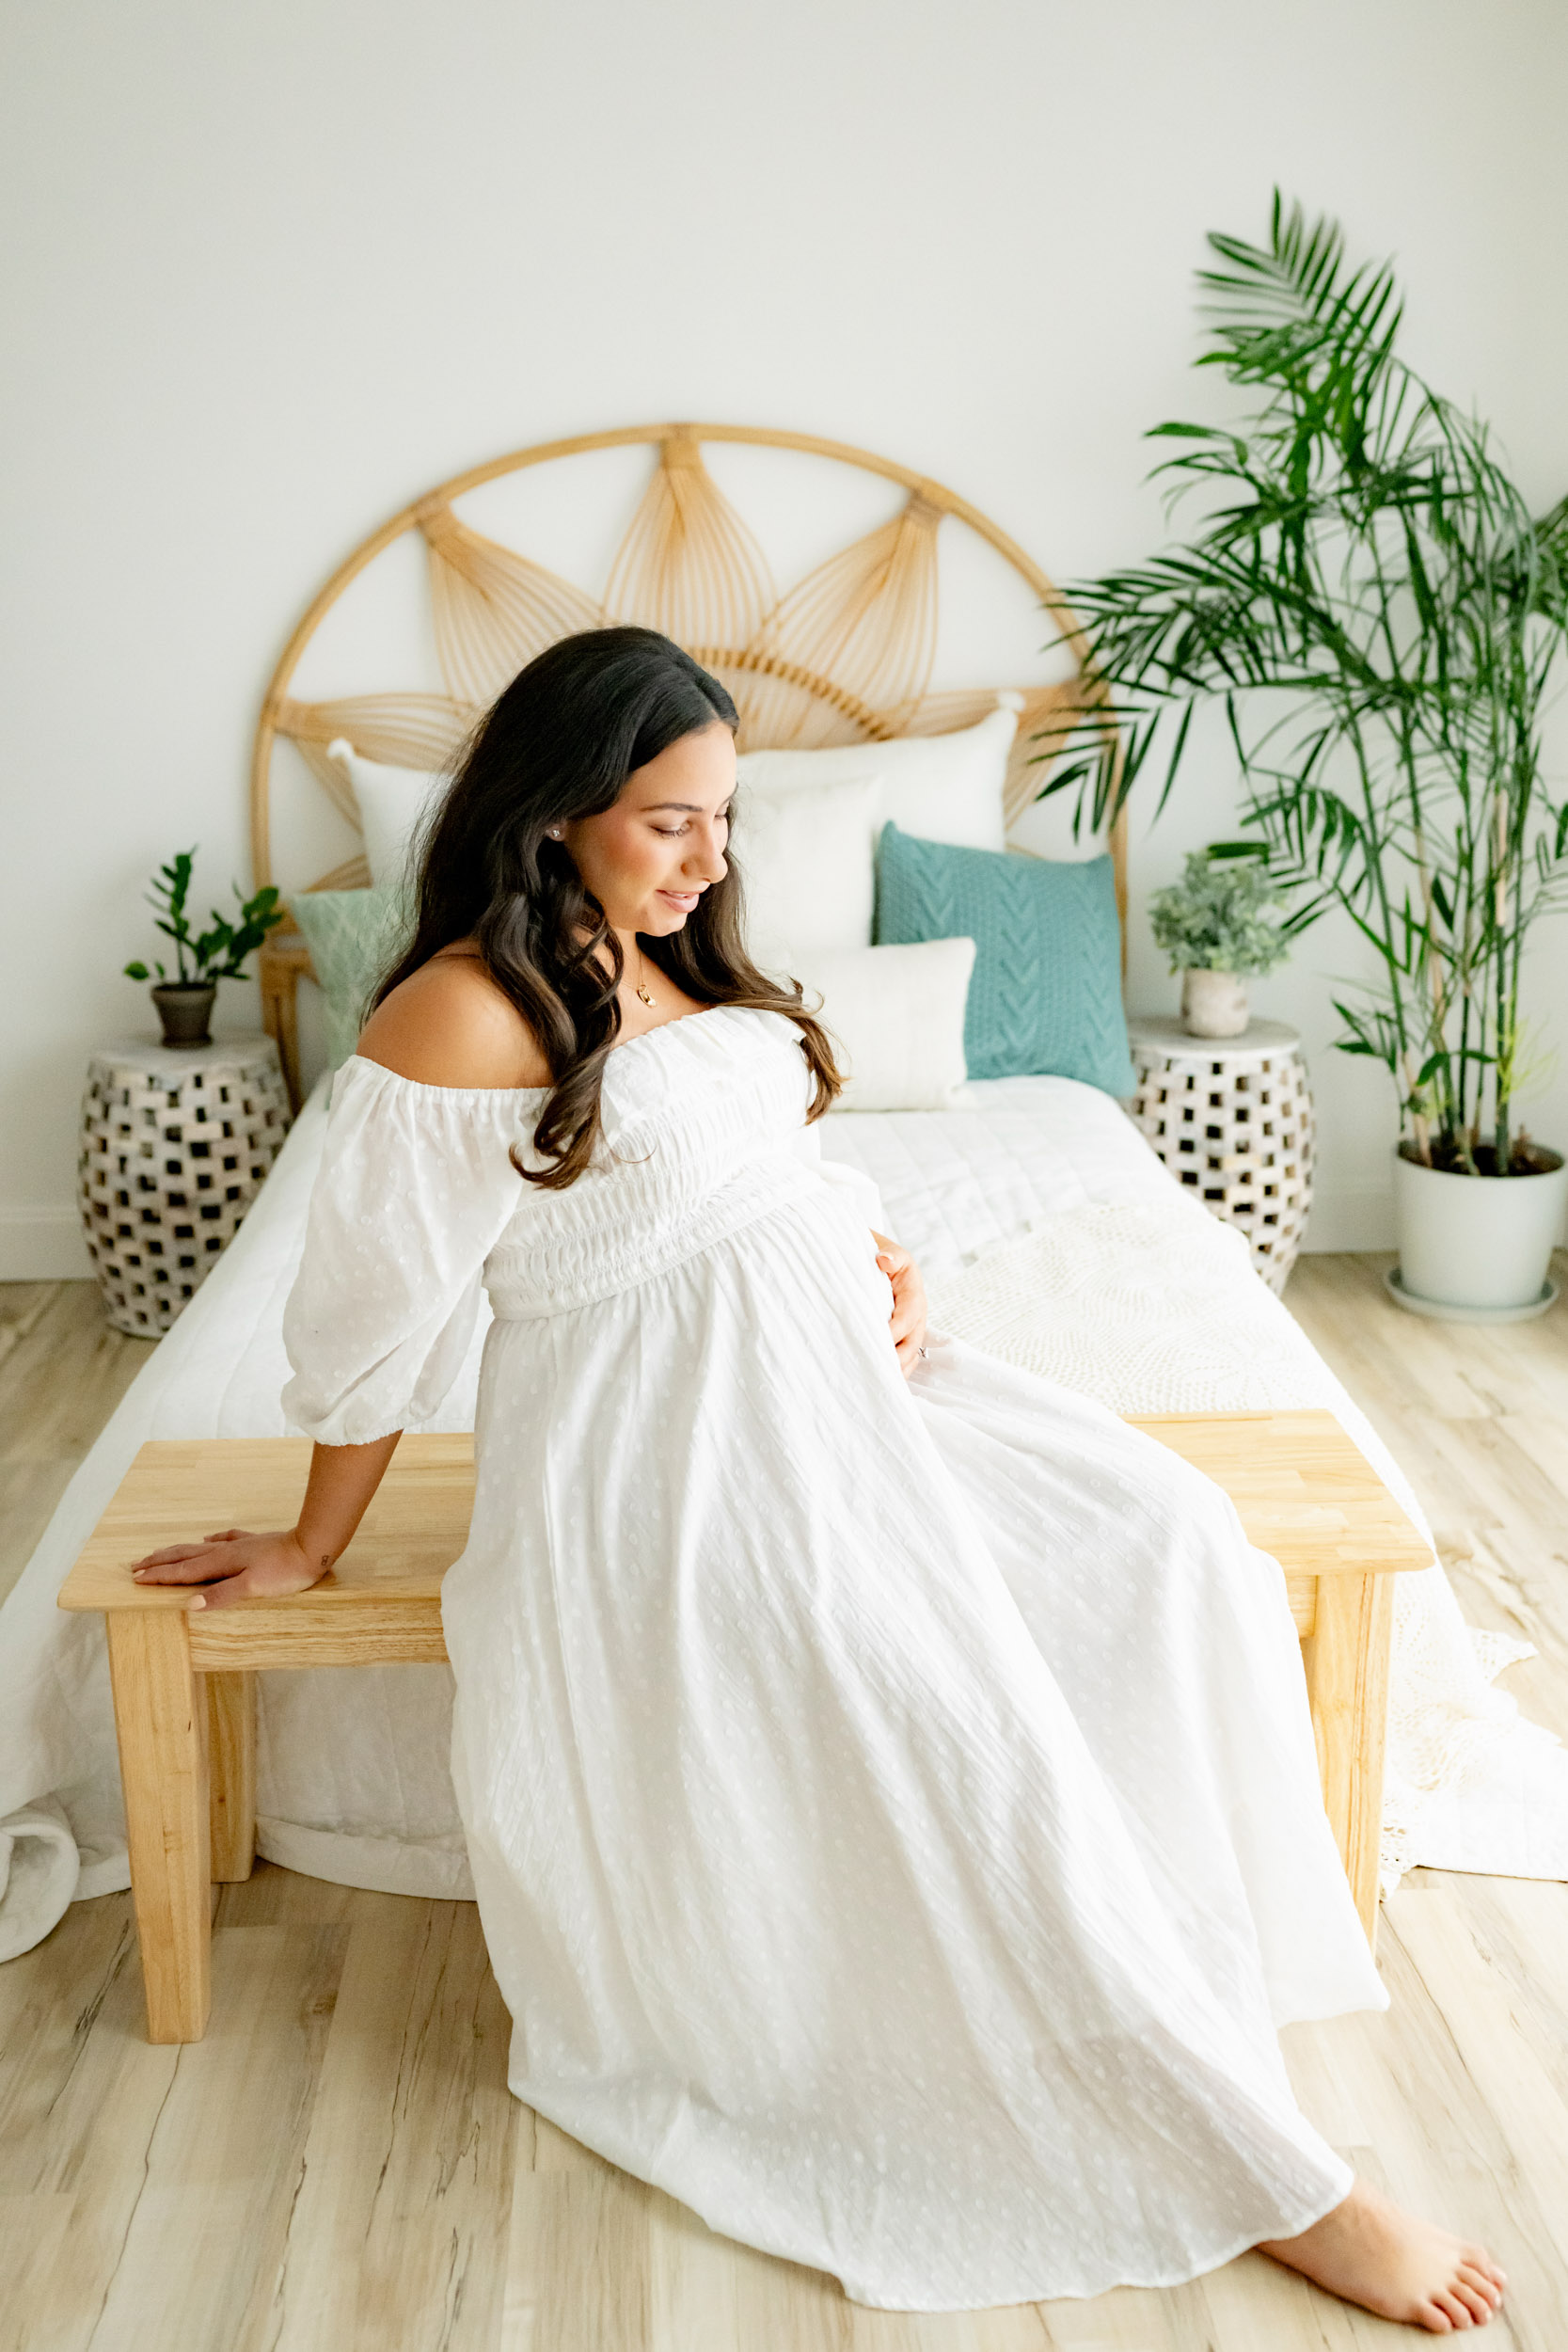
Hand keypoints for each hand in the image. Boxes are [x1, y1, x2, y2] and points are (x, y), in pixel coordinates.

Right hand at [129, 1526, 324, 1611]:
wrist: (313, 1548)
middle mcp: (226, 1551)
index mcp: (222, 1563)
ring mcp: (240, 1546)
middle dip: (159, 1561)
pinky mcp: (254, 1543)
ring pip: (200, 1547)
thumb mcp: (253, 1588)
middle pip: (185, 1555)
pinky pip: (225, 1539)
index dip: (160, 1576)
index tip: (135, 1579)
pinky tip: (209, 1537)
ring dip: (178, 1551)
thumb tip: (190, 1604)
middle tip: (135, 1565)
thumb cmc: (285, 1571)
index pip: (183, 1571)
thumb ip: (222, 1595)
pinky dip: (211, 1540)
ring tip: (161, 1553)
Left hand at [873, 1233, 927, 1377]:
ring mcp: (910, 1327)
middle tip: (877, 1370)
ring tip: (879, 1383)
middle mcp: (916, 1313)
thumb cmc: (875, 1253)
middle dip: (897, 1358)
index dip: (894, 1331)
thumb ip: (889, 1255)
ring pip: (910, 1354)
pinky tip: (881, 1383)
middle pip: (912, 1341)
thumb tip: (884, 1261)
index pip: (908, 1316)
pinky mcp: (901, 1336)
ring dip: (897, 1370)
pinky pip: (904, 1359)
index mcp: (913, 1292)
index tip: (876, 1340)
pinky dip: (896, 1372)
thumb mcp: (884, 1248)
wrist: (873, 1258)